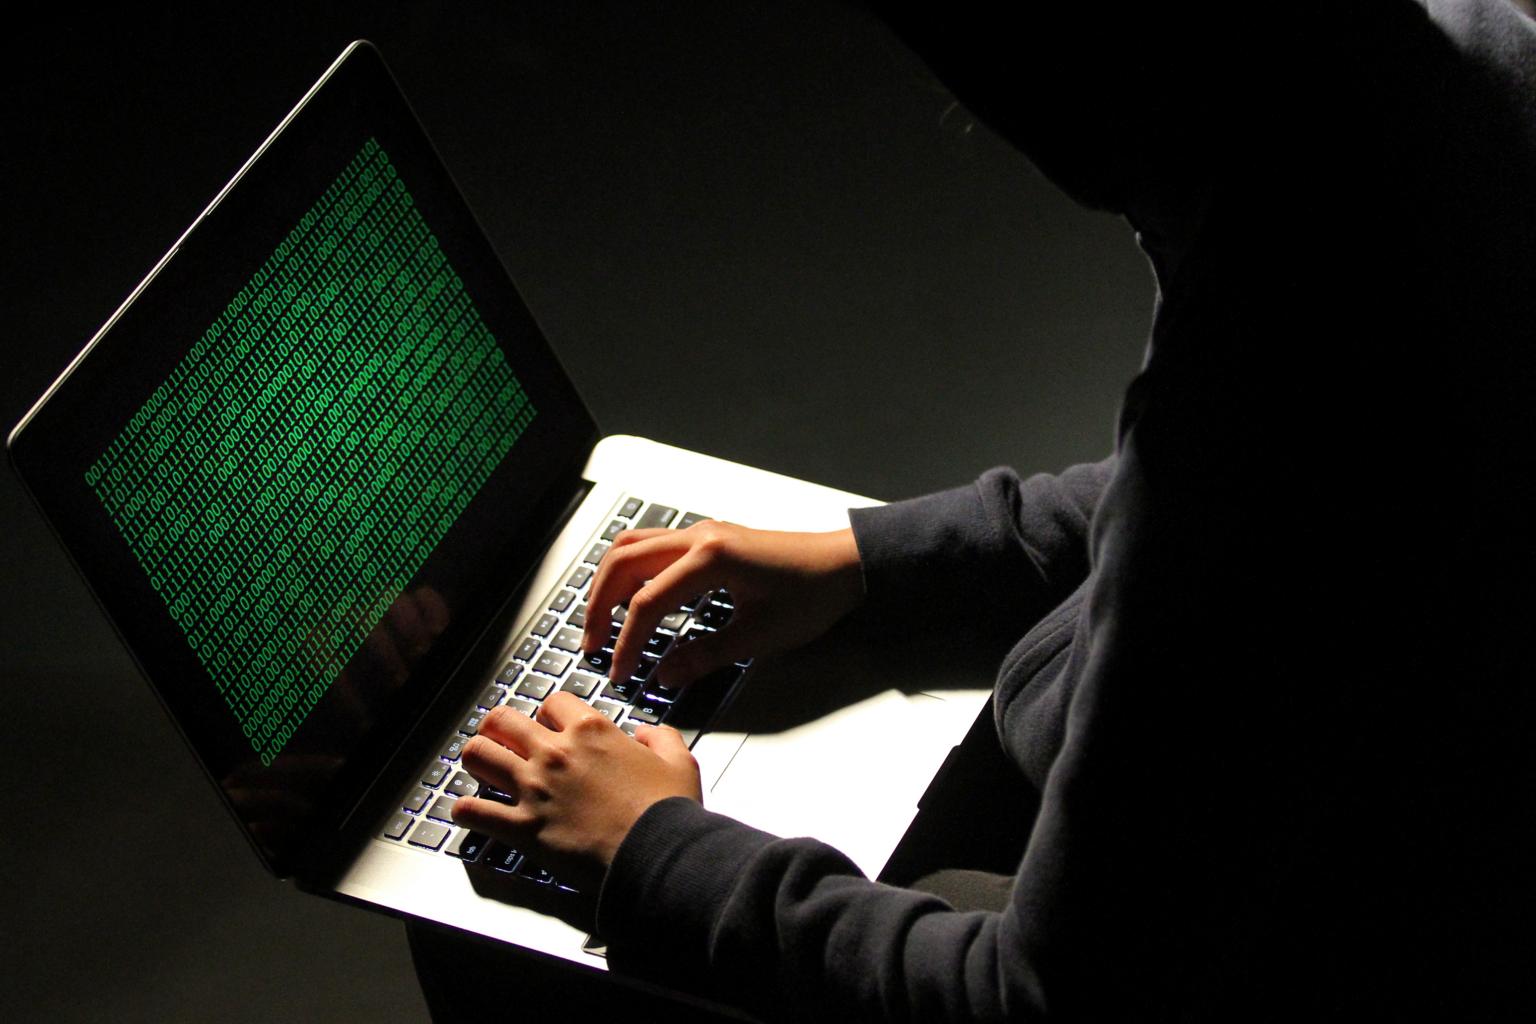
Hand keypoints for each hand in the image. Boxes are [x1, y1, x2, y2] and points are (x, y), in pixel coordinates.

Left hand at [452, 692, 701, 889]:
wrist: (656, 856)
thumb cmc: (668, 812)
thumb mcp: (681, 762)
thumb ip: (662, 738)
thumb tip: (648, 733)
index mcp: (591, 731)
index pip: (553, 701)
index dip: (550, 712)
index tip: (551, 724)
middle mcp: (555, 753)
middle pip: (502, 720)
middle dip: (499, 727)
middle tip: (502, 738)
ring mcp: (533, 789)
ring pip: (478, 755)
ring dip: (477, 760)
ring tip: (482, 767)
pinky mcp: (522, 827)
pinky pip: (473, 812)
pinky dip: (466, 811)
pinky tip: (470, 812)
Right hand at [582, 521, 863, 687]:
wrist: (846, 564)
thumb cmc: (814, 594)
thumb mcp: (761, 636)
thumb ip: (707, 656)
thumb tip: (665, 674)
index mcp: (711, 560)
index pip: (647, 603)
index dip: (627, 642)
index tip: (619, 671)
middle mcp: (699, 538)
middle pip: (624, 563)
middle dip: (600, 606)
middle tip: (593, 645)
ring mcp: (702, 533)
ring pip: (632, 546)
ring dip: (610, 582)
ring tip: (603, 621)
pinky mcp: (709, 538)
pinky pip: (652, 546)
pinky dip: (631, 571)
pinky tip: (632, 599)